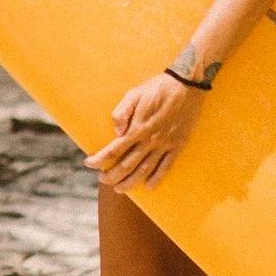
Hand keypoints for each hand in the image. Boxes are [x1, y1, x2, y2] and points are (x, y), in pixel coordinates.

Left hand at [86, 72, 205, 190]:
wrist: (186, 86)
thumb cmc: (156, 88)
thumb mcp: (133, 94)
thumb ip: (121, 113)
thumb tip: (116, 133)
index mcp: (138, 127)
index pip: (114, 149)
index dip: (100, 159)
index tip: (89, 163)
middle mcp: (150, 140)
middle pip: (127, 164)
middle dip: (112, 175)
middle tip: (102, 180)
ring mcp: (165, 144)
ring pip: (145, 169)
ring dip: (131, 181)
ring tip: (119, 189)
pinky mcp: (177, 145)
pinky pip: (166, 166)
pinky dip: (157, 178)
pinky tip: (149, 187)